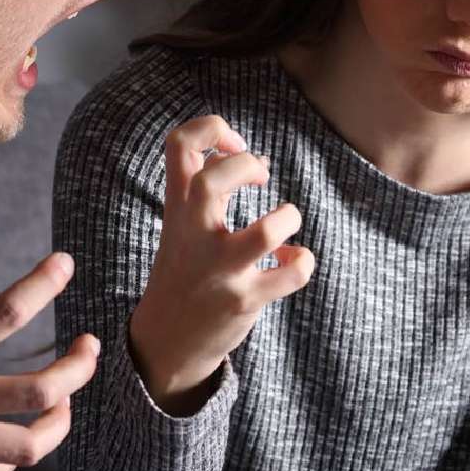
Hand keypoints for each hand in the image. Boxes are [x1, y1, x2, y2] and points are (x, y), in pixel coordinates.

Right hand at [0, 195, 99, 470]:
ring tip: (69, 397)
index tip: (65, 263)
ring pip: (29, 445)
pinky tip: (28, 430)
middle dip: (77, 367)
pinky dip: (20, 452)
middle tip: (92, 344)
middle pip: (38, 390)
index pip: (7, 314)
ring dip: (60, 421)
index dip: (43, 284)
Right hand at [129, 114, 314, 414]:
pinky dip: (302, 260)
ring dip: (287, 219)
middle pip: (212, 181)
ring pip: (264, 235)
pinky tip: (290, 261)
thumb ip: (208, 185)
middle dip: (246, 167)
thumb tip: (258, 157)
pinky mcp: (244, 301)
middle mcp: (194, 234)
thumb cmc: (186, 267)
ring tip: (284, 222)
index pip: (178, 144)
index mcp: (178, 206)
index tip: (235, 145)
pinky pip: (290, 274)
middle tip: (261, 179)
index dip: (212, 128)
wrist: (167, 341)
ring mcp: (219, 270)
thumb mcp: (183, 222)